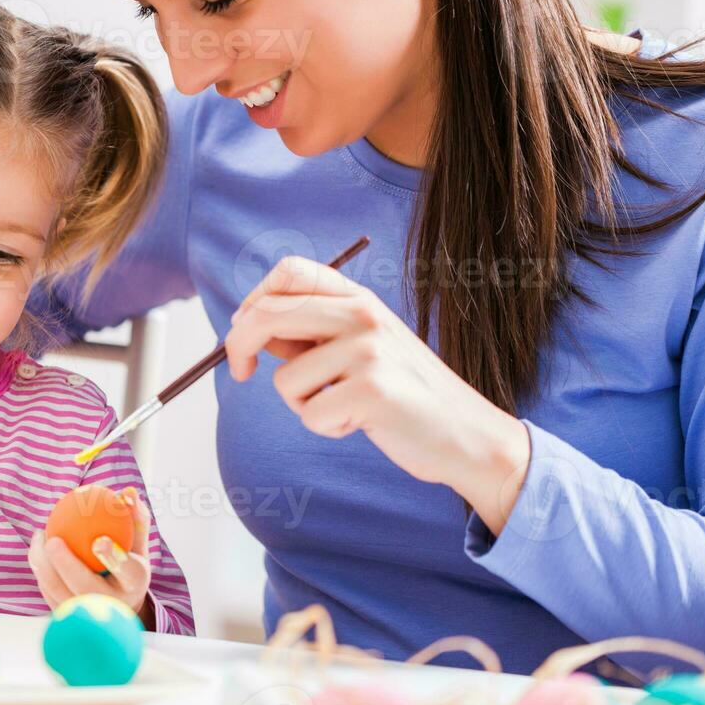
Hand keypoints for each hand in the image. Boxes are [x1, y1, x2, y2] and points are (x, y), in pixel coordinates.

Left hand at [28, 487, 153, 620]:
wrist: (118, 601)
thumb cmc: (129, 563)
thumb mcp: (138, 544)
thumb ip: (135, 518)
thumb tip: (128, 491)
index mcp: (133, 584)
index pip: (126, 571)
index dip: (113, 558)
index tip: (99, 540)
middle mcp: (110, 604)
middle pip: (85, 587)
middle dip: (67, 565)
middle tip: (53, 540)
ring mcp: (86, 613)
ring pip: (59, 592)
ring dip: (44, 565)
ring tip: (39, 536)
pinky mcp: (66, 614)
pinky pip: (48, 592)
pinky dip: (40, 570)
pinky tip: (37, 547)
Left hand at [224, 256, 530, 534]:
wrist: (466, 433)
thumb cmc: (404, 393)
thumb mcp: (361, 348)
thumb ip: (312, 333)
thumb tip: (247, 326)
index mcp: (358, 298)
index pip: (289, 271)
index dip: (253, 298)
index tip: (243, 329)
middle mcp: (363, 315)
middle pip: (269, 314)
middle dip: (238, 346)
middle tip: (241, 372)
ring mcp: (368, 350)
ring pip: (285, 379)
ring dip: (303, 405)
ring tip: (345, 407)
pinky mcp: (372, 390)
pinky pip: (310, 414)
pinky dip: (327, 428)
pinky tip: (362, 423)